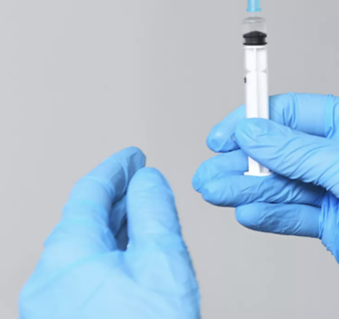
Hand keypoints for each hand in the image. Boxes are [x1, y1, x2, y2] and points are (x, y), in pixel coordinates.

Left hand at [20, 147, 199, 318]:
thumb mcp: (164, 259)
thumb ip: (155, 210)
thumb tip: (147, 180)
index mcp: (68, 252)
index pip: (90, 192)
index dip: (117, 169)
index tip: (134, 157)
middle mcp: (46, 277)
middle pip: (84, 221)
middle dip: (118, 198)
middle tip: (141, 179)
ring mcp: (48, 303)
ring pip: (82, 250)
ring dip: (113, 228)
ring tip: (140, 214)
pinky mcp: (58, 320)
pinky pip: (79, 275)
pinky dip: (105, 256)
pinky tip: (128, 255)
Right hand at [193, 93, 338, 318]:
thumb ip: (299, 152)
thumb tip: (255, 132)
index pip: (300, 113)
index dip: (260, 120)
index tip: (227, 133)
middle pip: (285, 150)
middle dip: (247, 160)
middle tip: (212, 171)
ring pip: (284, 184)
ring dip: (249, 188)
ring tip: (215, 192)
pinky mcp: (335, 224)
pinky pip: (293, 214)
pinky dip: (269, 214)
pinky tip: (247, 212)